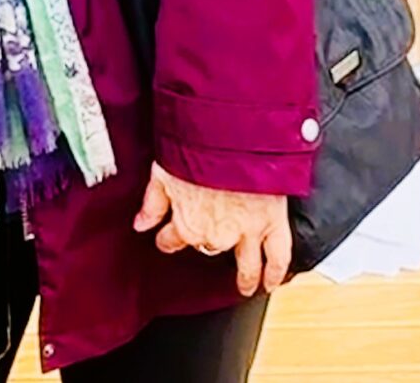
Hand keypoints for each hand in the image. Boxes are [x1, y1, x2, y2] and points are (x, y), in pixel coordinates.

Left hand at [132, 164, 292, 295]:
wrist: (231, 135)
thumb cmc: (196, 148)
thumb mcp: (162, 173)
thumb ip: (152, 203)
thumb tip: (141, 223)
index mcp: (187, 224)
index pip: (172, 241)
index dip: (168, 238)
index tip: (168, 238)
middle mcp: (216, 235)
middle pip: (208, 248)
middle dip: (206, 244)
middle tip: (209, 244)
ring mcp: (247, 232)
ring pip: (247, 265)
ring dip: (246, 277)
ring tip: (247, 285)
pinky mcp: (273, 223)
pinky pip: (278, 257)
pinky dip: (276, 273)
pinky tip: (273, 282)